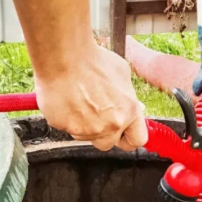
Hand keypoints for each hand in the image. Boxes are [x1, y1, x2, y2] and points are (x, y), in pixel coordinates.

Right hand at [12, 0, 147, 150]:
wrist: (64, 58)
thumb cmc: (91, 60)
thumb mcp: (121, 73)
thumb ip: (127, 96)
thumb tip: (128, 104)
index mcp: (129, 111)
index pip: (138, 139)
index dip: (129, 137)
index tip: (124, 134)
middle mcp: (111, 124)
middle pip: (109, 143)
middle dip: (103, 132)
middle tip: (94, 113)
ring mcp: (89, 130)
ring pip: (87, 137)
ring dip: (83, 125)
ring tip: (78, 101)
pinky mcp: (67, 129)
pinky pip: (68, 130)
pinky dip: (66, 120)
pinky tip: (66, 101)